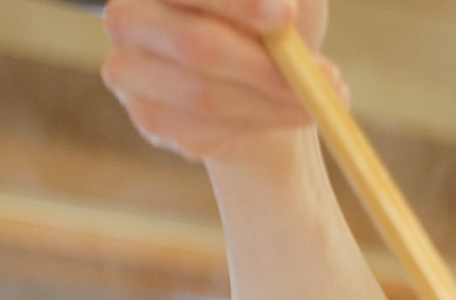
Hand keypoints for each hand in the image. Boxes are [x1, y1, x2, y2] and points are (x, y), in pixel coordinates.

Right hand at [101, 0, 343, 162]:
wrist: (265, 86)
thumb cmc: (275, 29)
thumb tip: (283, 8)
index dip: (238, 3)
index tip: (287, 18)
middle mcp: (128, 18)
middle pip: (196, 45)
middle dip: (266, 67)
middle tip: (326, 78)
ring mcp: (129, 71)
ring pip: (205, 96)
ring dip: (274, 104)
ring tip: (319, 102)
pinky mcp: (148, 117)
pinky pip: (203, 132)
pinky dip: (257, 127)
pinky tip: (284, 116)